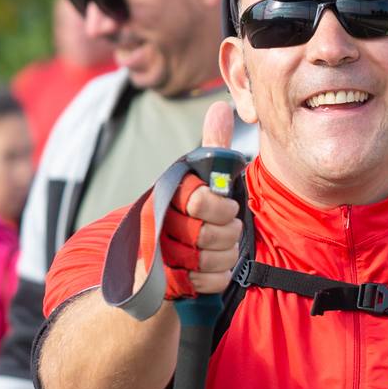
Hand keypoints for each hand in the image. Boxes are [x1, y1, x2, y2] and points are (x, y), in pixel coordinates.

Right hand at [150, 102, 246, 298]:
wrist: (161, 259)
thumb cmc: (188, 213)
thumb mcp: (199, 178)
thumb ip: (213, 147)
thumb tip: (221, 106)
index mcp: (168, 196)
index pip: (199, 200)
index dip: (220, 206)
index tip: (227, 207)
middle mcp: (160, 225)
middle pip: (207, 234)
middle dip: (227, 233)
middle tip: (226, 228)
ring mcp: (163, 256)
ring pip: (209, 259)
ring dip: (225, 255)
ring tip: (221, 248)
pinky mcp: (171, 282)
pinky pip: (208, 282)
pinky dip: (218, 276)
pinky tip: (213, 268)